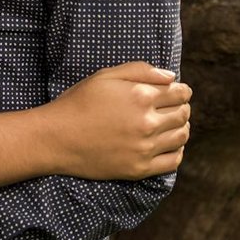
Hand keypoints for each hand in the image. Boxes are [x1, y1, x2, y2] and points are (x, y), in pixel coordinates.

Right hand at [47, 62, 190, 179]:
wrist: (56, 138)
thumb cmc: (79, 102)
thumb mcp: (106, 76)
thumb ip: (140, 70)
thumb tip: (171, 77)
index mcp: (141, 96)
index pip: (179, 93)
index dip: (183, 91)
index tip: (179, 91)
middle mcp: (147, 122)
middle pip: (183, 114)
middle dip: (182, 107)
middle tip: (175, 107)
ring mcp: (144, 148)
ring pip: (181, 137)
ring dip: (182, 128)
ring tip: (173, 125)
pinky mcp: (139, 168)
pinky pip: (173, 161)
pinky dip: (177, 151)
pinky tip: (169, 145)